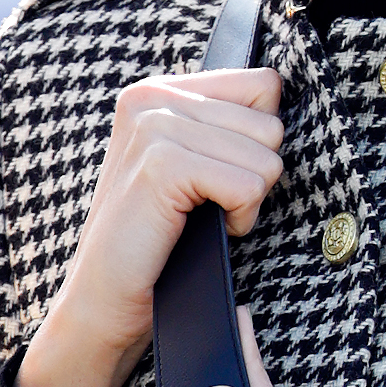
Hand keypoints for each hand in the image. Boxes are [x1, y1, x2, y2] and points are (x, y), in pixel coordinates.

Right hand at [15, 65, 284, 386]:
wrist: (104, 300)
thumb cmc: (156, 241)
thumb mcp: (191, 164)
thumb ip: (226, 124)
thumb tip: (281, 93)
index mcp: (159, 90)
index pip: (264, 85)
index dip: (258, 143)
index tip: (215, 178)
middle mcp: (152, 97)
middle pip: (271, 122)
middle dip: (254, 176)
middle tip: (206, 206)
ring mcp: (153, 127)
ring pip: (266, 155)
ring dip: (246, 201)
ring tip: (200, 219)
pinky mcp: (161, 165)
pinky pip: (249, 186)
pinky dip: (240, 219)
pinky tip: (202, 231)